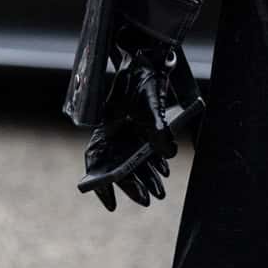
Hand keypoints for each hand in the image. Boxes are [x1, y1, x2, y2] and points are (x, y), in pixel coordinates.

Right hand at [77, 33, 200, 210]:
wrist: (147, 60)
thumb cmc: (142, 82)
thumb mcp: (150, 106)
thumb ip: (159, 131)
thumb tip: (169, 154)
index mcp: (105, 132)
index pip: (97, 164)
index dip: (103, 187)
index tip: (113, 207)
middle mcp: (114, 134)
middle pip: (119, 166)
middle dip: (134, 186)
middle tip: (149, 201)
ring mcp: (127, 131)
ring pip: (133, 160)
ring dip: (147, 176)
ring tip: (160, 192)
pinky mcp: (140, 127)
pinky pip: (144, 150)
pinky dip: (154, 161)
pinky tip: (164, 171)